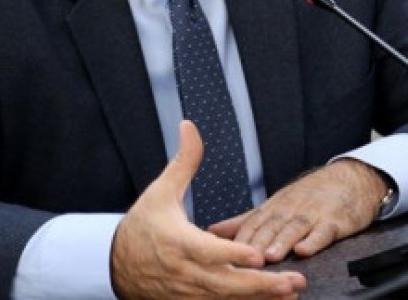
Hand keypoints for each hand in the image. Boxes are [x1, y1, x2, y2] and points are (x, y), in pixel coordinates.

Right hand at [110, 120, 305, 298]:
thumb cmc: (142, 225)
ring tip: (290, 294)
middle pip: (225, 283)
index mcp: (178, 241)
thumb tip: (189, 126)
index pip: (208, 251)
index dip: (234, 254)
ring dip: (259, 297)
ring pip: (226, 299)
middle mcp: (184, 271)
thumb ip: (184, 160)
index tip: (259, 255)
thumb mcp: (161, 190)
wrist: (114, 263)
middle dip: (261, 285)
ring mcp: (187, 291)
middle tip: (293, 281)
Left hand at [209, 159, 388, 262]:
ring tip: (270, 257)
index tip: (225, 254)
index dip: (239, 239)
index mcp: (274, 207)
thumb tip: (213, 231)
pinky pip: (324, 231)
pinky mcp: (336, 220)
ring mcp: (314, 213)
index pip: (252, 223)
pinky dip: (314, 240)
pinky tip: (305, 251)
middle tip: (243, 260)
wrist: (352, 179)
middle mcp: (291, 209)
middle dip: (256, 244)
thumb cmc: (311, 195)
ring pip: (294, 228)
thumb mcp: (276, 204)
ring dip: (281, 242)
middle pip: (271, 227)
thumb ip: (245, 220)